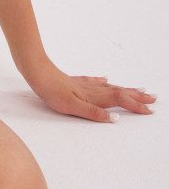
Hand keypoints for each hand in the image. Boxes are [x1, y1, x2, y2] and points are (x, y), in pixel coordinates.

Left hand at [23, 58, 155, 121]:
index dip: (135, 106)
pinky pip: (93, 81)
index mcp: (92, 97)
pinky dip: (103, 81)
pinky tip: (106, 79)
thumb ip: (92, 112)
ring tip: (138, 90)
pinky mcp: (73, 80)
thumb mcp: (70, 106)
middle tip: (154, 99)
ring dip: (125, 89)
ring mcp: (82, 84)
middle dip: (137, 96)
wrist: (35, 70)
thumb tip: (115, 119)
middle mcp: (90, 89)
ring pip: (109, 86)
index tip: (150, 110)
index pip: (119, 101)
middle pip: (119, 92)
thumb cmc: (50, 89)